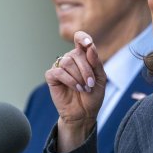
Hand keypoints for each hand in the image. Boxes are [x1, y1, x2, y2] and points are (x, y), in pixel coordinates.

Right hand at [44, 31, 105, 151]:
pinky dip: (70, 80)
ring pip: (67, 62)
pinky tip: (76, 88)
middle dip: (86, 70)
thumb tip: (90, 47)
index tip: (88, 43)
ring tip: (84, 88)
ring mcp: (60, 67)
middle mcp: (70, 59)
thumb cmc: (93, 96)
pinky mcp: (52, 77)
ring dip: (78, 77)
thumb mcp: (100, 79)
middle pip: (76, 54)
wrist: (84, 113)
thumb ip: (96, 62)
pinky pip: (59, 72)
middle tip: (91, 84)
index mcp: (83, 56)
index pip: (80, 38)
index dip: (83, 38)